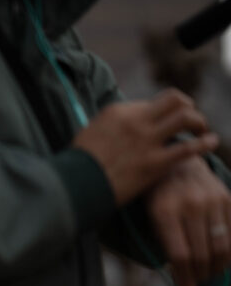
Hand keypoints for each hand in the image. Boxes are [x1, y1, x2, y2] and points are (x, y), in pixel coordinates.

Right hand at [73, 89, 217, 205]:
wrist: (74, 185)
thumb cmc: (77, 165)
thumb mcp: (90, 133)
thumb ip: (109, 126)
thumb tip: (117, 128)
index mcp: (118, 111)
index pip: (151, 102)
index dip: (162, 112)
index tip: (164, 122)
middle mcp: (136, 120)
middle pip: (175, 100)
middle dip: (187, 107)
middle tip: (190, 120)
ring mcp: (147, 140)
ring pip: (186, 117)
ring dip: (198, 122)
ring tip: (202, 131)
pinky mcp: (155, 163)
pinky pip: (189, 147)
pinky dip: (205, 143)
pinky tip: (211, 143)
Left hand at [147, 156, 230, 285]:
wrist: (177, 162)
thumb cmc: (158, 195)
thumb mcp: (149, 216)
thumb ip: (164, 242)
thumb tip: (181, 276)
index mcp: (164, 211)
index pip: (179, 254)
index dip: (185, 276)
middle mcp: (190, 205)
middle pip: (201, 253)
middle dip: (201, 274)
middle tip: (198, 284)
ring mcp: (211, 200)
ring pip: (221, 245)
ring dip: (217, 266)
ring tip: (210, 275)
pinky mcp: (227, 197)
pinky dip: (230, 251)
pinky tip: (223, 260)